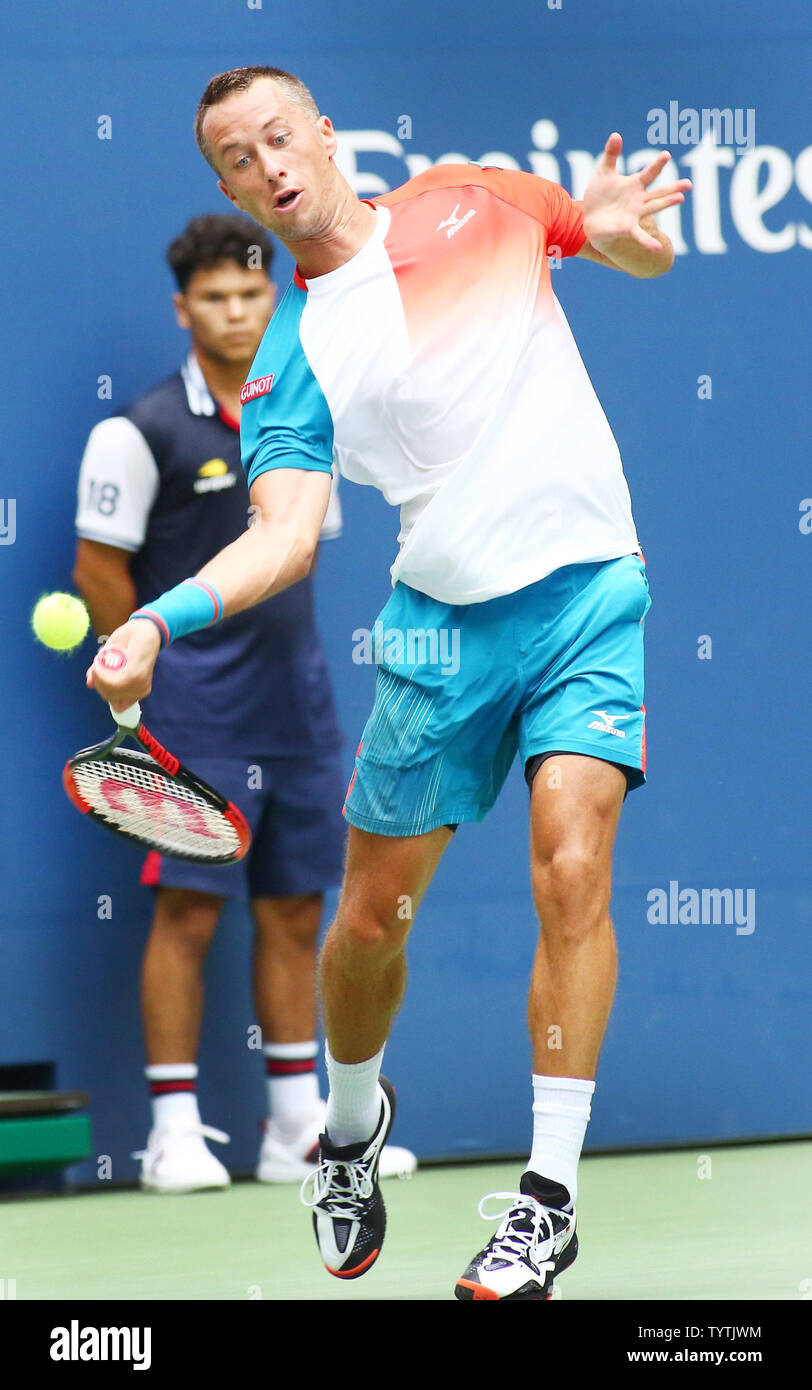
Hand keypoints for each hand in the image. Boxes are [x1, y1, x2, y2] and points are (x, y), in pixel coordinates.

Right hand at [86, 619, 160, 711]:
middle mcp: (140, 690)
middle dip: (98, 682)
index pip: (117, 706)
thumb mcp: (110, 658)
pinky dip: (101, 673)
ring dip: (98, 676)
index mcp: (137, 690)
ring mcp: (139, 685)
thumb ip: (101, 672)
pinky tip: (99, 661)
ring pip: (109, 692)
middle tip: (96, 664)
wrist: (144, 627)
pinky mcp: (136, 676)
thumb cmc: (129, 642)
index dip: (103, 691)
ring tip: (98, 660)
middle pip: (109, 698)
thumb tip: (89, 684)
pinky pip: (112, 684)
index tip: (97, 674)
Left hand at [582, 132, 691, 251]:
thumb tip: (616, 134)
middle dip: (673, 188)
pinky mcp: (627, 228)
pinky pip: (640, 235)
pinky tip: (657, 248)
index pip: (649, 173)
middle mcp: (638, 200)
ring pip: (654, 208)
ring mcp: (635, 214)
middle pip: (659, 192)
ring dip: (666, 203)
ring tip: (680, 198)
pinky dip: (648, 241)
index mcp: (634, 185)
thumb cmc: (599, 196)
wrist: (589, 219)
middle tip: (689, 184)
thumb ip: (611, 155)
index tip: (667, 155)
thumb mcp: (603, 172)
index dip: (657, 164)